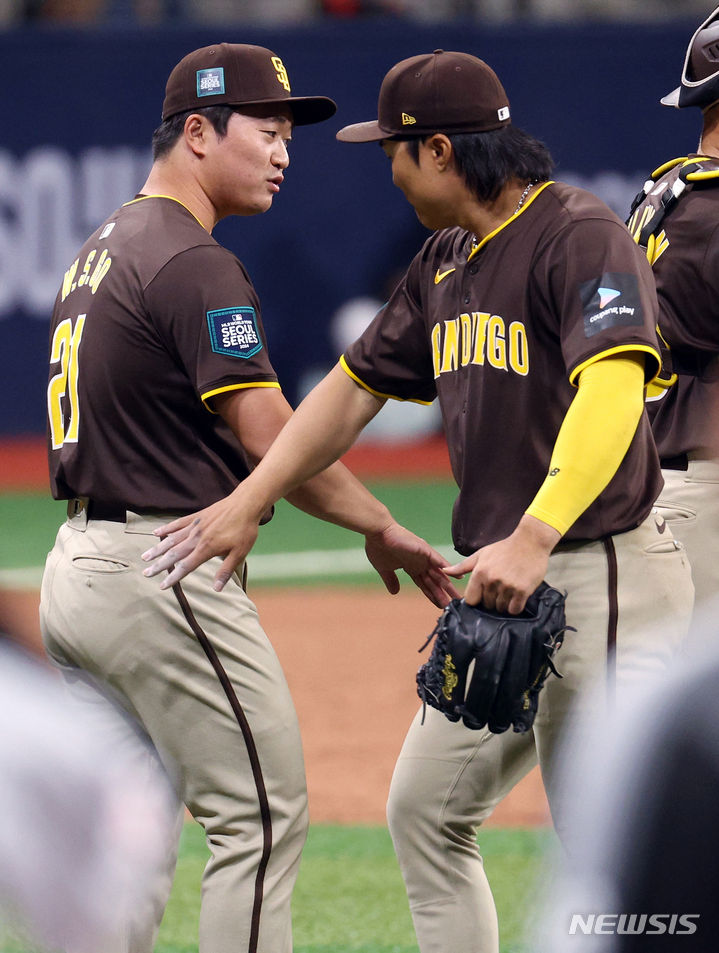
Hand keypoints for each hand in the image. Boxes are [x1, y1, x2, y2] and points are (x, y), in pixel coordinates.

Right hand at [141, 491, 262, 590]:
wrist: (245, 504)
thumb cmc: (244, 530)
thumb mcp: (239, 553)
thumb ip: (225, 571)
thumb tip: (216, 589)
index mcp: (206, 549)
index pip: (186, 566)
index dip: (173, 577)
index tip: (162, 586)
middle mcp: (196, 538)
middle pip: (174, 554)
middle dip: (159, 565)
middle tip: (146, 573)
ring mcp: (195, 526)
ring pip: (171, 539)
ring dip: (157, 549)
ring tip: (145, 557)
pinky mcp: (196, 516)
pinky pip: (177, 523)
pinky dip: (166, 529)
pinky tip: (156, 533)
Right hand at [364, 521, 460, 607]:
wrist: (377, 533)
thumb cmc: (378, 547)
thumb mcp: (385, 569)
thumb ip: (391, 580)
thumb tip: (394, 592)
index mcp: (411, 567)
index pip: (424, 585)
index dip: (432, 595)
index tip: (440, 606)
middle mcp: (420, 562)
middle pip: (434, 581)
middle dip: (443, 594)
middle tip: (454, 605)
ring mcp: (423, 556)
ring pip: (439, 573)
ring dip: (448, 585)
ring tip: (458, 596)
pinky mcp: (424, 549)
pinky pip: (438, 560)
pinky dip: (447, 567)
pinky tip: (457, 576)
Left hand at [444, 515, 559, 613]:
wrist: (530, 541)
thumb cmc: (504, 548)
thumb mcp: (481, 554)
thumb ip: (462, 566)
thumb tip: (444, 571)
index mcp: (480, 573)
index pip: (471, 600)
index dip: (477, 599)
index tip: (483, 594)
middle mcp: (492, 581)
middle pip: (487, 605)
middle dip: (492, 600)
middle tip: (500, 588)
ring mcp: (508, 587)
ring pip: (500, 608)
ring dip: (504, 603)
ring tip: (509, 590)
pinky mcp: (522, 591)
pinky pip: (514, 609)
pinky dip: (515, 606)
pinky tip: (517, 596)